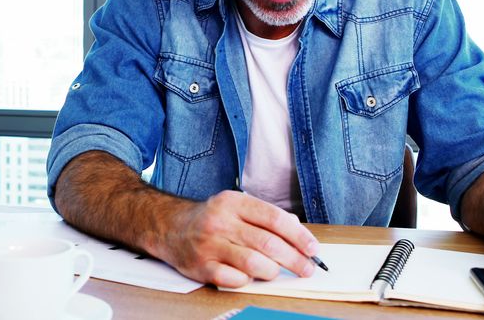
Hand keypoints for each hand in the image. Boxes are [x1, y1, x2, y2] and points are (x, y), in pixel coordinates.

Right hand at [152, 190, 318, 287]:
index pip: (275, 219)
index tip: (313, 249)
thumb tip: (298, 232)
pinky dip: (248, 280)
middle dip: (295, 259)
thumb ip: (265, 216)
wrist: (171, 228)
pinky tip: (250, 276)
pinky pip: (235, 279)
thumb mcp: (236, 206)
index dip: (299, 236)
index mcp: (233, 202)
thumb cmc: (212, 219)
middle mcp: (221, 222)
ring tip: (276, 271)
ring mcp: (210, 245)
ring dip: (273, 271)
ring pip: (255, 263)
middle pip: (269, 244)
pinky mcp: (201, 267)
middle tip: (307, 268)